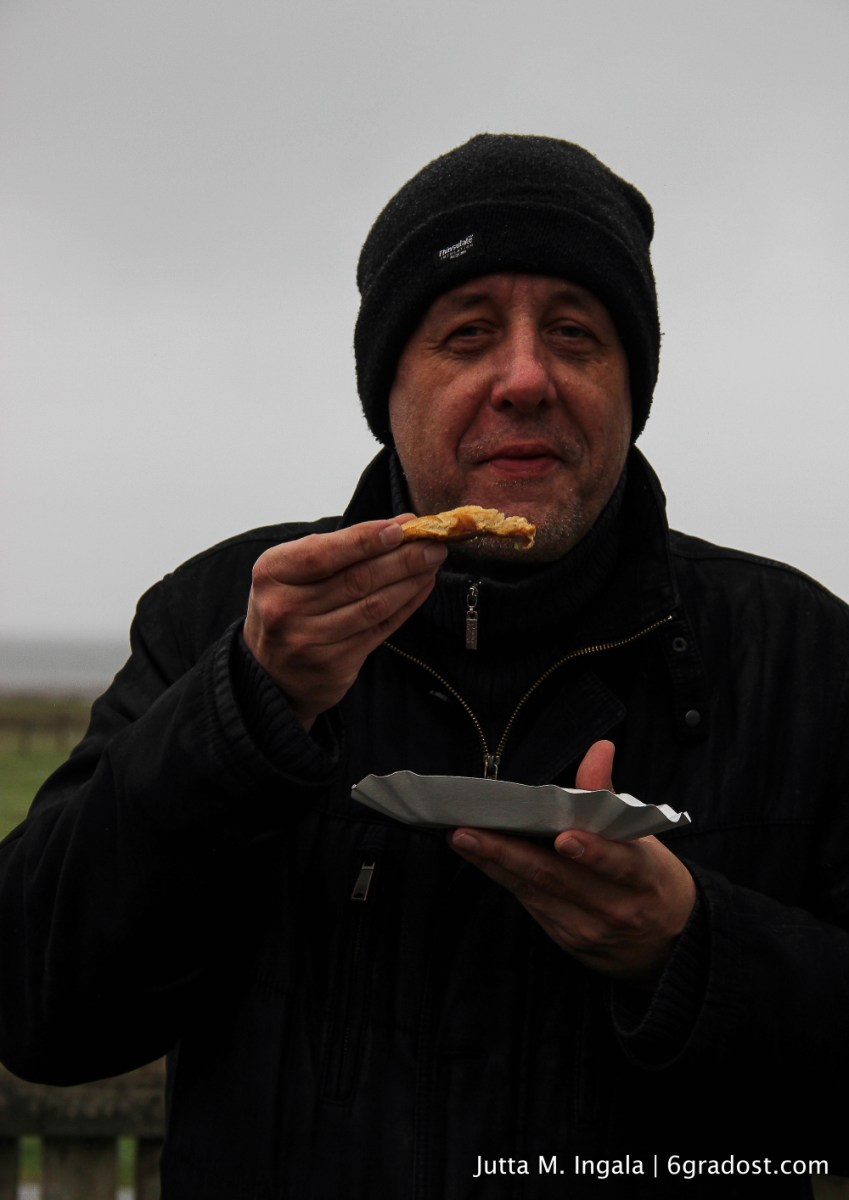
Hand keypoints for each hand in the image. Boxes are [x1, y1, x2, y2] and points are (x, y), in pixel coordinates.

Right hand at [243, 517, 445, 729]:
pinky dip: (406, 606)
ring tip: (433, 561)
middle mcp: (286, 608)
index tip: (403, 526)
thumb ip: (335, 549)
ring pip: (373, 605)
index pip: (324, 553)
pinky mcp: (334, 664)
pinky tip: (422, 587)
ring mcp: (310, 640)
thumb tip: (398, 526)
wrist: (272, 673)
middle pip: (357, 579)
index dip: (366, 539)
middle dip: (402, 558)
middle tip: (433, 542)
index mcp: (272, 574)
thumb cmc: (288, 606)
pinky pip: (380, 629)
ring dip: (410, 581)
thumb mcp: (290, 572)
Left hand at [449, 741, 695, 980]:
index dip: (593, 852)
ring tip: (461, 839)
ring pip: (536, 892)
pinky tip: (479, 857)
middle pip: (559, 879)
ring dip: (494, 864)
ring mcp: (589, 927)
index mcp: (643, 874)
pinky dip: (503, 878)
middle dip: (509, 853)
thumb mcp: (643, 836)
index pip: (619, 863)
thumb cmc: (651, 877)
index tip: (564, 839)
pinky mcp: (567, 940)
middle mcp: (616, 906)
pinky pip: (531, 905)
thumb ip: (611, 794)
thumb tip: (599, 749)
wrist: (671, 944)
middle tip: (469, 831)